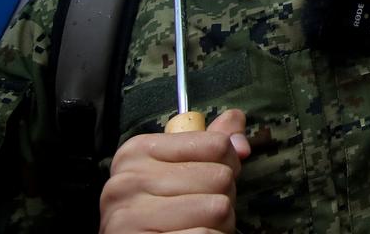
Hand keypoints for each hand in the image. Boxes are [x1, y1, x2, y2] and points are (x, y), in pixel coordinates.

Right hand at [100, 108, 250, 233]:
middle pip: (221, 177)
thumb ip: (212, 145)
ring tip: (195, 226)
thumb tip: (242, 145)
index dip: (227, 164)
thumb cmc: (161, 212)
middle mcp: (127, 181)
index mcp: (137, 152)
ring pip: (218, 208)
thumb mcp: (180, 169)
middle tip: (200, 211)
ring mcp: (129, 216)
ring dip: (218, 223)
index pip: (217, 144)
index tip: (208, 180)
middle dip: (222, 197)